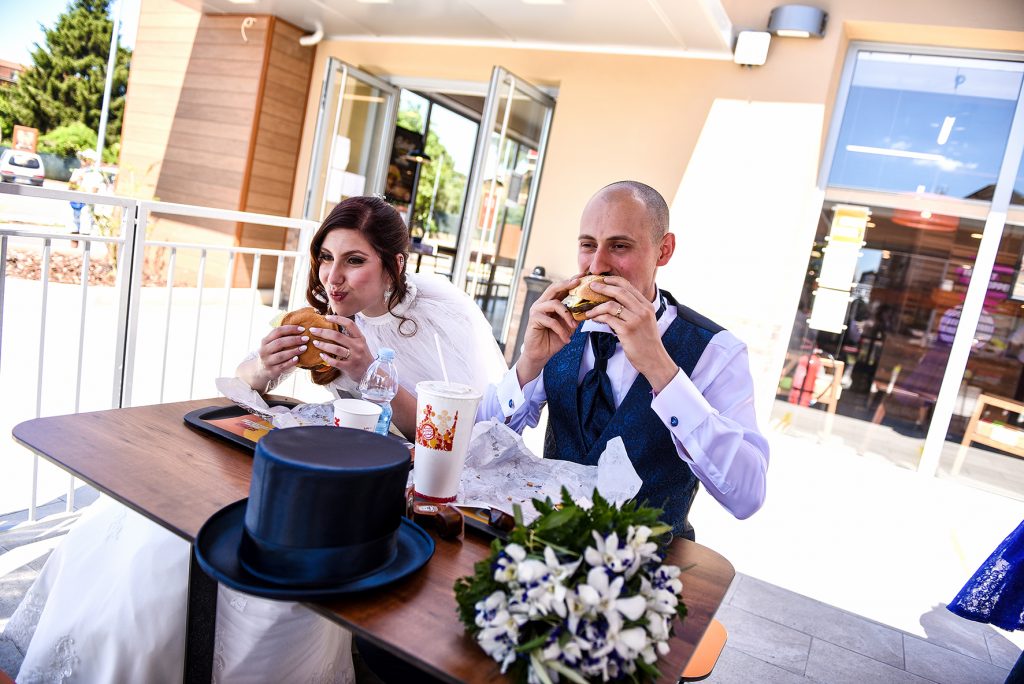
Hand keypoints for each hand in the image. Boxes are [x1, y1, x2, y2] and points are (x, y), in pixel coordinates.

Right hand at [256, 324, 306, 380]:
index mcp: (265, 340)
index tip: (302, 329)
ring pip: (281, 355)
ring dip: (294, 351)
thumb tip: (301, 329)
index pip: (277, 331)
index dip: (290, 329)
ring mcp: (267, 361)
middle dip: (294, 340)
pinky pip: (282, 366)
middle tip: (306, 339)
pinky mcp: (271, 371)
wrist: (261, 370)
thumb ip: (282, 337)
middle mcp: (264, 350)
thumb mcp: (272, 344)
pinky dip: (290, 362)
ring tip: (304, 348)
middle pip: (279, 342)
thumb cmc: (272, 353)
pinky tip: (298, 359)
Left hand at [309, 315, 373, 379]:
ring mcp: (354, 357)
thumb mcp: (360, 344)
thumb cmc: (363, 356)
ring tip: (315, 342)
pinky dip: (327, 358)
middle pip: (338, 336)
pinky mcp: (349, 367)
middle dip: (323, 332)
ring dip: (323, 345)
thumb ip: (350, 336)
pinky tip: (321, 355)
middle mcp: (357, 346)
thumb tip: (334, 327)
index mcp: (360, 338)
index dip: (337, 319)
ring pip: (335, 349)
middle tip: (313, 330)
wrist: (372, 372)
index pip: (349, 324)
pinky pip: (335, 362)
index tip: (326, 317)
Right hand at [517, 275, 581, 384]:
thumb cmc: (553, 338)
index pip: (560, 288)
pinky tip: (567, 339)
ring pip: (555, 304)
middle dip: (566, 284)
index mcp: (550, 302)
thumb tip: (590, 308)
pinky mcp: (534, 320)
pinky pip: (551, 321)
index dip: (570, 281)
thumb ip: (575, 316)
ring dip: (568, 315)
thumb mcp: (568, 326)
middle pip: (554, 288)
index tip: (582, 276)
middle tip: (578, 283)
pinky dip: (561, 331)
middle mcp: (542, 303)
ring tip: (574, 327)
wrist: (541, 354)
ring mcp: (536, 310)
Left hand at [586, 277, 677, 391]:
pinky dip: (598, 317)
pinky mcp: (627, 330)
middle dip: (603, 287)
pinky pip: (608, 319)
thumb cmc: (647, 342)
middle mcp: (642, 310)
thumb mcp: (645, 321)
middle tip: (591, 287)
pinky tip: (593, 319)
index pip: (628, 286)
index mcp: (647, 305)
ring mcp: (635, 320)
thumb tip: (616, 302)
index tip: (602, 280)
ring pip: (611, 305)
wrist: (654, 359)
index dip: (614, 281)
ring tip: (588, 310)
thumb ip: (635, 310)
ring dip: (596, 306)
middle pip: (619, 292)